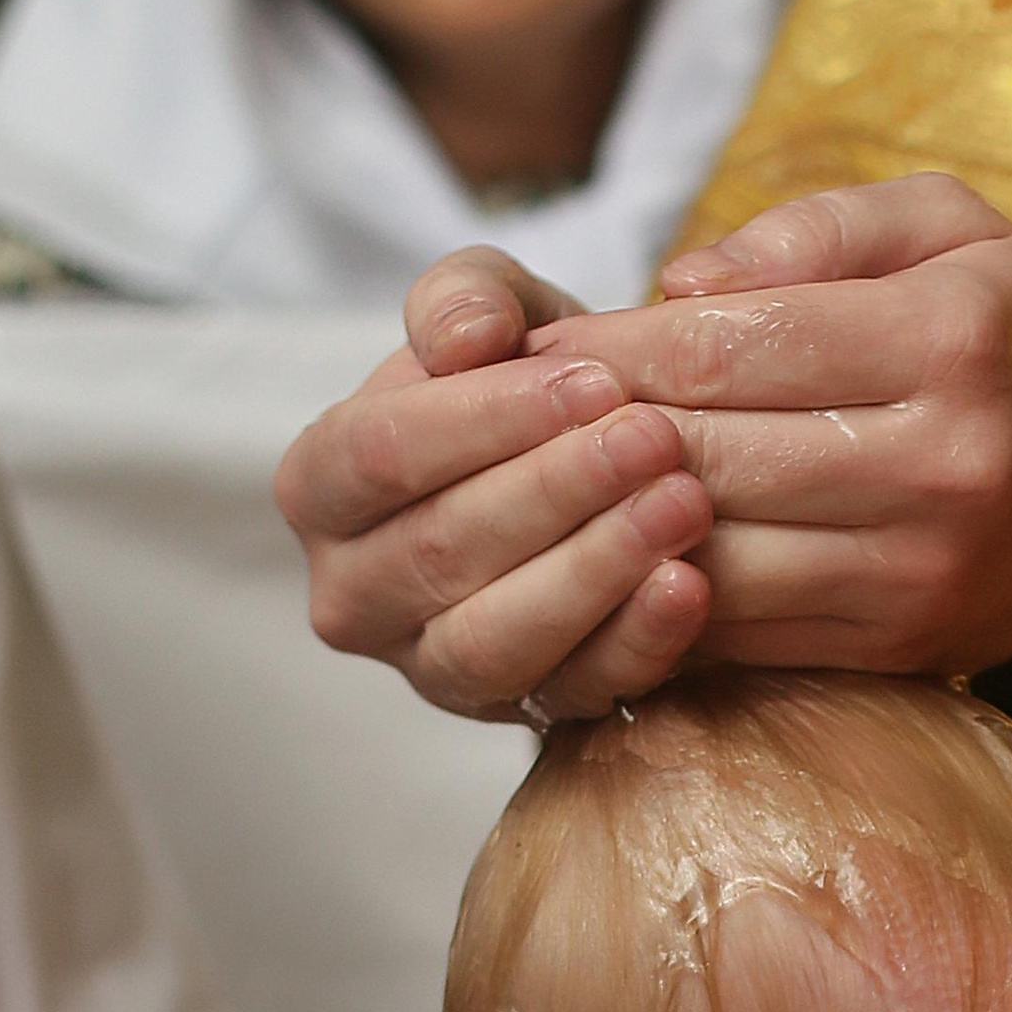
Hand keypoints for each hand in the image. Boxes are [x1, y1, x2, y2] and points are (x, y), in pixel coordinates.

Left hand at [274, 178, 1011, 719]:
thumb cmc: (1003, 332)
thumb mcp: (945, 224)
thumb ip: (812, 227)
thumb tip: (676, 285)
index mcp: (943, 341)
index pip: (725, 345)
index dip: (606, 348)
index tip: (530, 345)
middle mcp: (937, 461)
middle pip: (702, 453)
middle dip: (583, 437)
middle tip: (497, 423)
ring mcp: (916, 567)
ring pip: (708, 554)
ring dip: (601, 529)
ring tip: (534, 496)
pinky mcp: (895, 643)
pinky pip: (740, 628)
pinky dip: (654, 598)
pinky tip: (599, 563)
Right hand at [275, 263, 714, 721]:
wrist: (587, 466)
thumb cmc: (524, 384)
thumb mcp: (492, 313)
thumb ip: (465, 297)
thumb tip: (463, 338)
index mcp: (321, 485)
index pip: (379, 455)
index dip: (485, 419)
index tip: (594, 381)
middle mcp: (352, 593)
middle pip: (441, 548)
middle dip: (558, 490)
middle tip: (659, 439)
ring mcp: (428, 668)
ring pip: (493, 638)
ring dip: (596, 570)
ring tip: (684, 506)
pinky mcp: (514, 714)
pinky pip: (567, 694)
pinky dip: (633, 644)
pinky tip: (690, 585)